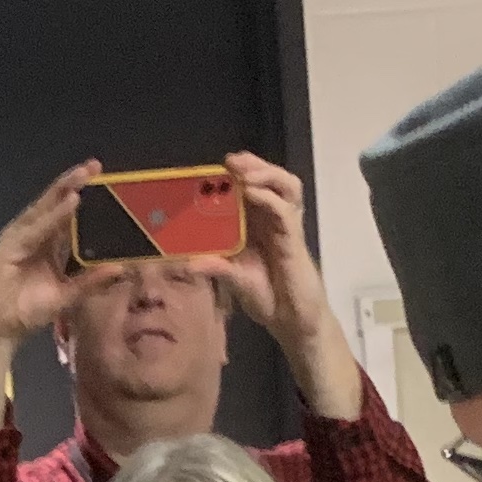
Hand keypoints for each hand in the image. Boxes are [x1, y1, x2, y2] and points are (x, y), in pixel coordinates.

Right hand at [0, 163, 96, 361]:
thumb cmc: (26, 312)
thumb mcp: (66, 298)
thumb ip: (90, 283)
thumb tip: (120, 269)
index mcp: (50, 245)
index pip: (69, 217)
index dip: (85, 198)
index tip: (106, 181)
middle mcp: (36, 236)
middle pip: (56, 204)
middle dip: (74, 184)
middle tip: (95, 165)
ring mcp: (21, 238)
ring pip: (45, 209)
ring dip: (64, 190)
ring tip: (84, 175)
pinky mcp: (9, 246)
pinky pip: (36, 228)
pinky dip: (53, 215)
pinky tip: (70, 202)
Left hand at [189, 152, 359, 418]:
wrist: (291, 320)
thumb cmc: (267, 297)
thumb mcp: (235, 279)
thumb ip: (216, 267)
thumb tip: (186, 263)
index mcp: (258, 224)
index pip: (252, 188)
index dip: (239, 173)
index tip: (216, 167)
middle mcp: (273, 220)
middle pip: (270, 179)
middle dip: (253, 165)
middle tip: (230, 161)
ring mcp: (286, 226)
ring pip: (285, 186)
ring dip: (265, 173)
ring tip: (244, 172)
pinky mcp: (294, 238)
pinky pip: (285, 210)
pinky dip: (269, 198)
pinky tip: (253, 193)